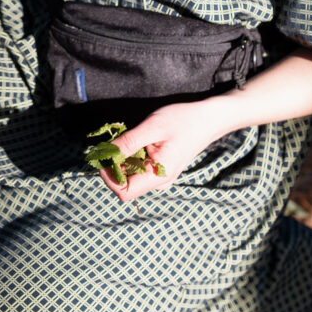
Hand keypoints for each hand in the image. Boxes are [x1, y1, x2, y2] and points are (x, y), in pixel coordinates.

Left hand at [96, 100, 225, 201]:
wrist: (207, 119)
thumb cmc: (182, 120)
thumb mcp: (153, 127)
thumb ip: (129, 142)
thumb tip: (105, 154)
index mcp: (159, 175)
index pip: (123, 192)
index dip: (108, 177)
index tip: (103, 155)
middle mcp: (159, 182)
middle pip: (125, 185)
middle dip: (113, 166)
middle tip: (111, 142)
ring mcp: (161, 177)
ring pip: (131, 177)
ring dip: (122, 160)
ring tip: (125, 138)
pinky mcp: (161, 169)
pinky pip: (139, 169)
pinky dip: (131, 157)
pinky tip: (136, 140)